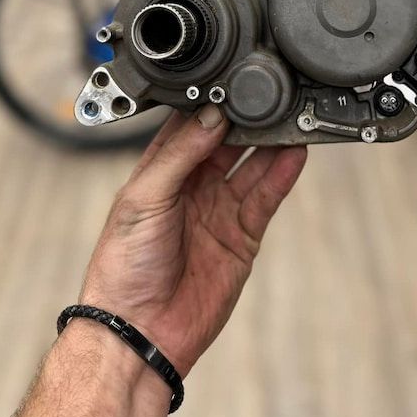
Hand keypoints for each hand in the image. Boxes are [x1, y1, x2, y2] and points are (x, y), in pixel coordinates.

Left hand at [80, 104, 306, 376]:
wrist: (140, 331)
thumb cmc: (123, 267)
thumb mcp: (143, 198)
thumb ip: (179, 155)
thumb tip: (210, 116)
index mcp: (162, 171)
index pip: (193, 126)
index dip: (214, 106)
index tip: (235, 84)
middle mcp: (193, 185)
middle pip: (229, 143)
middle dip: (250, 121)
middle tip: (272, 98)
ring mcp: (219, 210)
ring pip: (253, 166)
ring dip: (272, 144)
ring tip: (291, 120)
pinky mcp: (241, 236)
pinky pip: (265, 199)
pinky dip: (281, 176)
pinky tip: (293, 155)